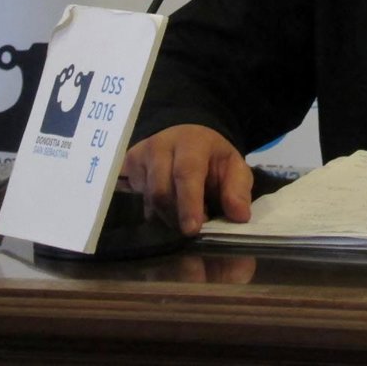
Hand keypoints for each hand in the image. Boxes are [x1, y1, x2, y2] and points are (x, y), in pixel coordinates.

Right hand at [122, 124, 252, 235]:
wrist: (186, 137)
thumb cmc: (211, 157)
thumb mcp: (233, 166)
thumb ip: (238, 189)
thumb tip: (240, 216)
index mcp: (192, 141)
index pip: (186, 172)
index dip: (189, 203)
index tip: (192, 229)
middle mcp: (160, 145)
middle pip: (161, 190)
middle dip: (176, 215)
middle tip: (192, 229)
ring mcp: (140, 156)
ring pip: (147, 198)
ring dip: (166, 217)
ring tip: (182, 218)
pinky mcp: (126, 168)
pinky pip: (135, 200)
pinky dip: (151, 213)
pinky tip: (164, 214)